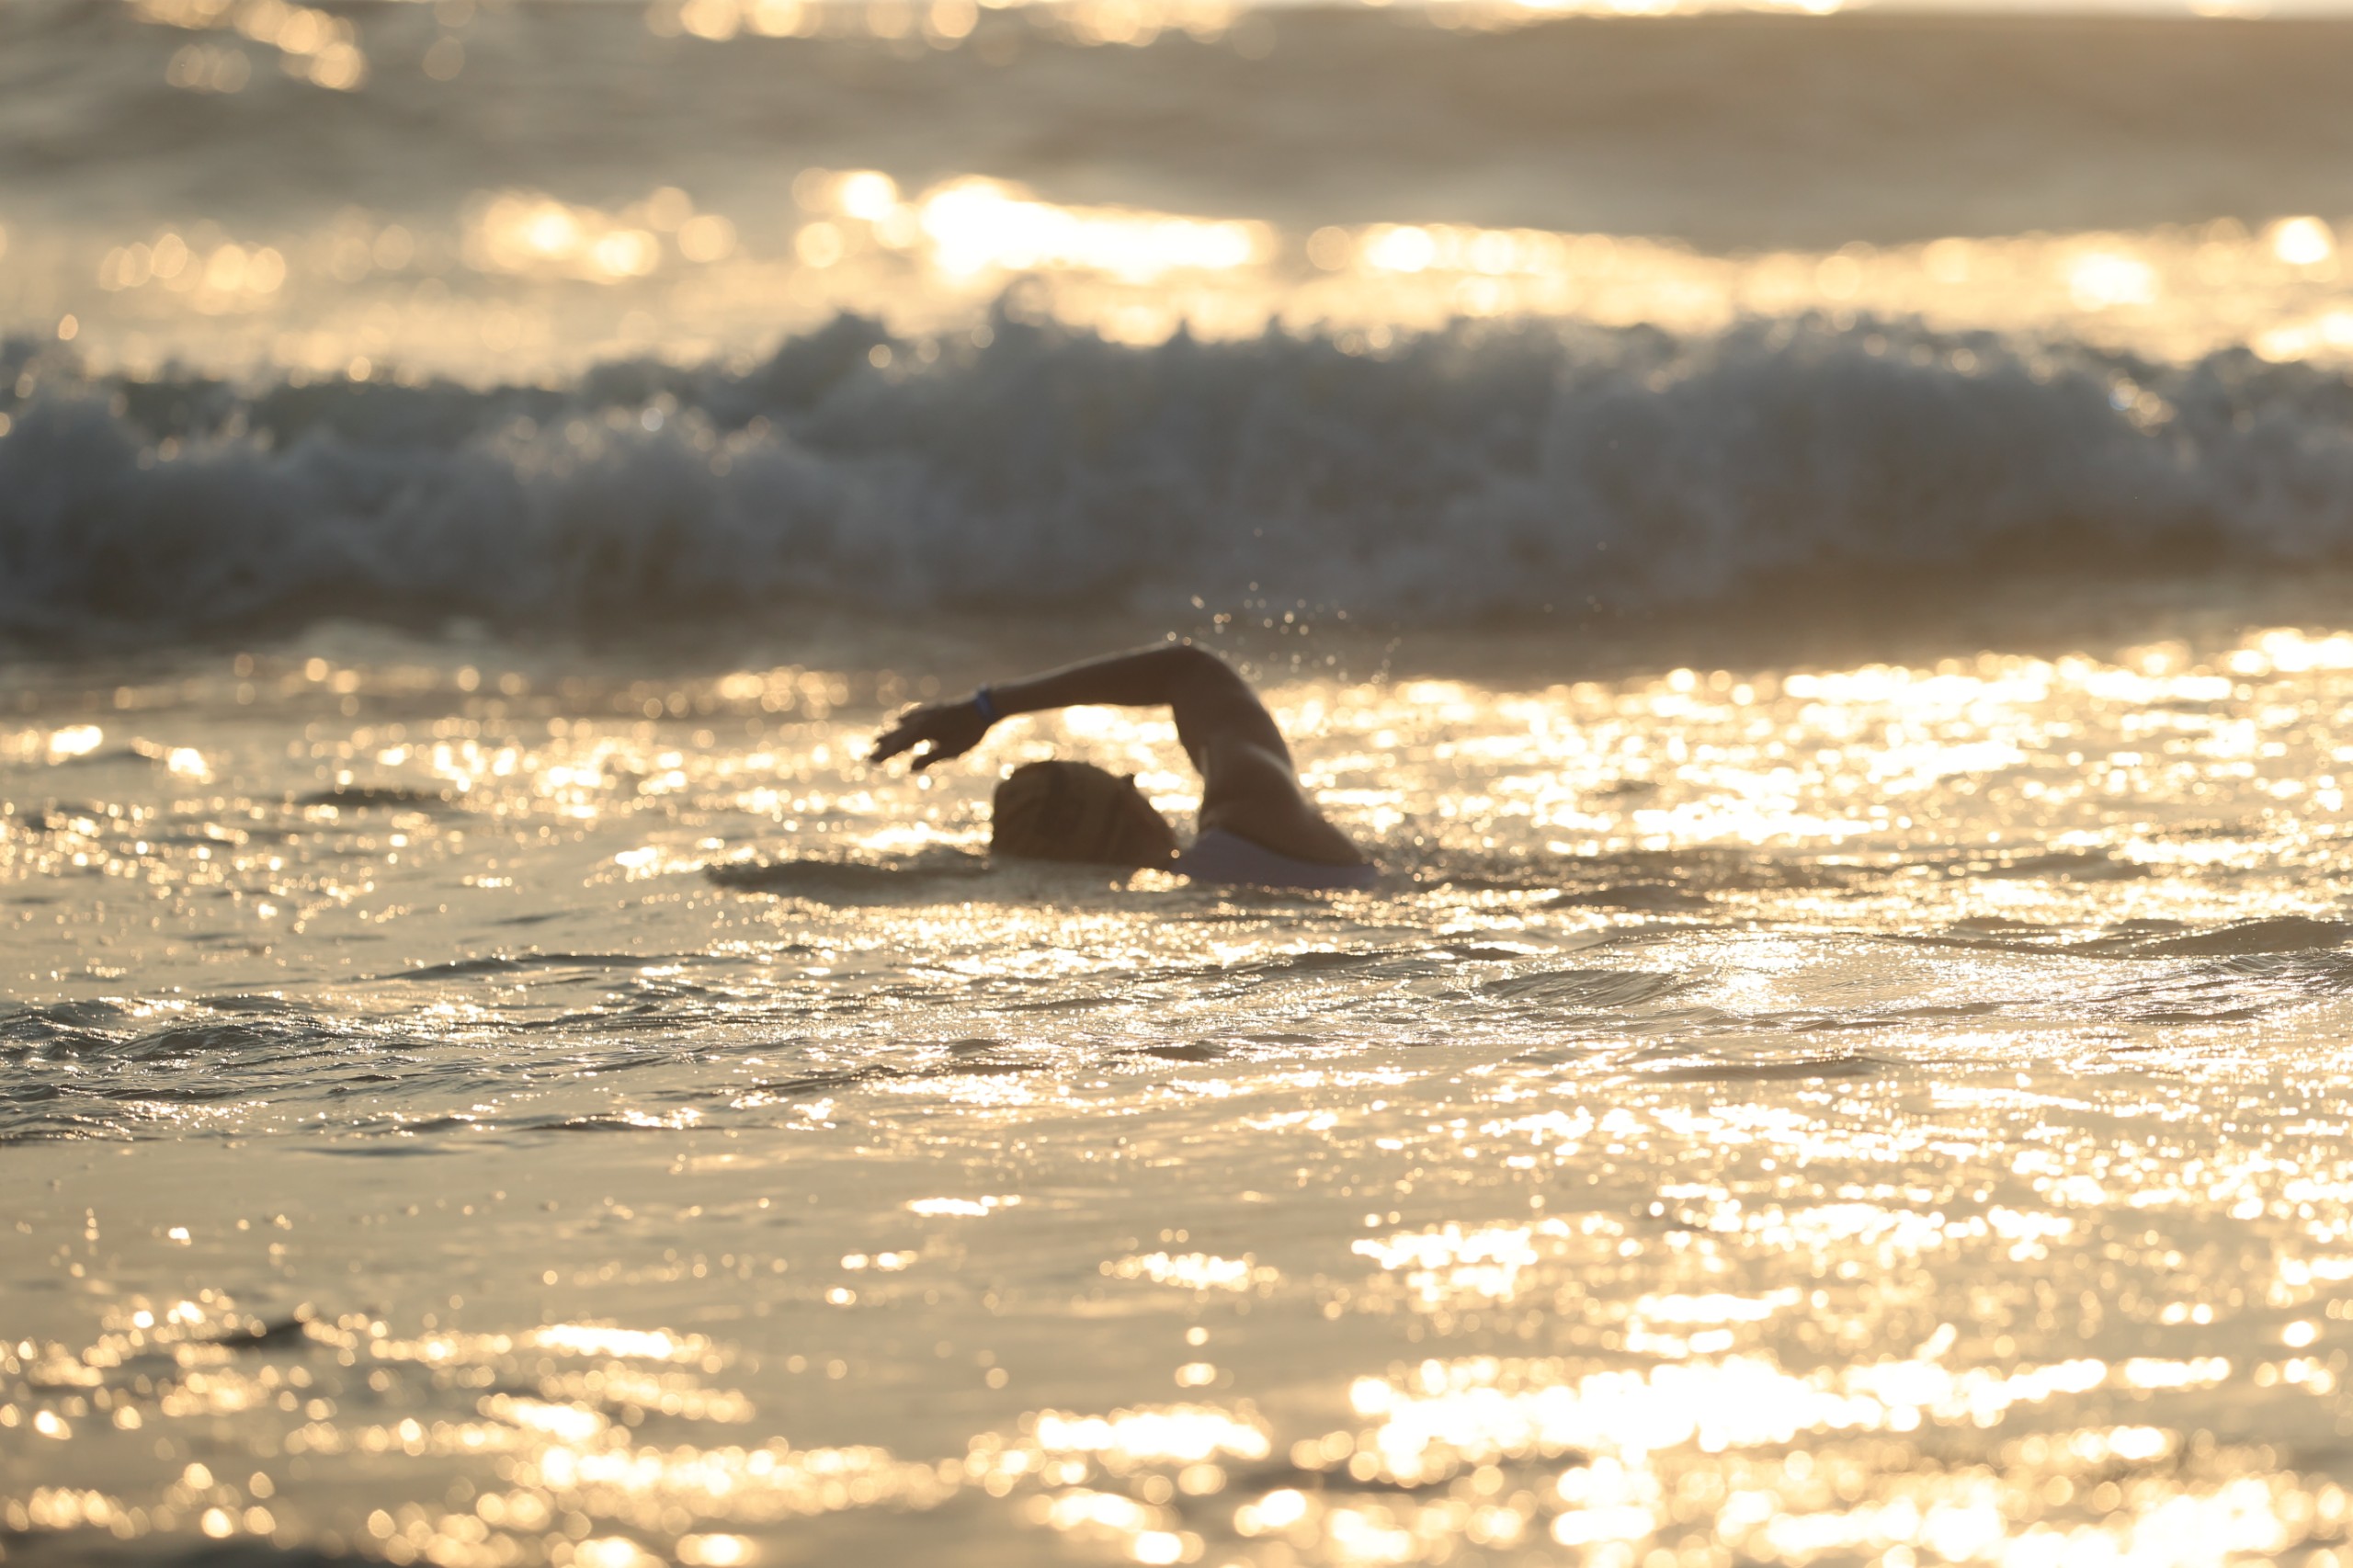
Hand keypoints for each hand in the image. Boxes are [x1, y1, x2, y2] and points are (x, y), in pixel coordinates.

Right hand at [870, 699, 992, 770]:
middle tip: (869, 756)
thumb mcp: (951, 751)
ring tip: (877, 739)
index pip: (899, 745)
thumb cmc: (969, 733)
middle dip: (884, 746)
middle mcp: (920, 720)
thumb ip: (930, 758)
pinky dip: (904, 721)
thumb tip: (910, 768)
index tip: (873, 761)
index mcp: (922, 731)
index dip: (885, 754)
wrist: (983, 708)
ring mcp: (926, 713)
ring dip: (891, 733)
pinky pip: (913, 715)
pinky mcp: (934, 709)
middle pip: (897, 735)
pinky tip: (901, 720)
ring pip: (903, 725)